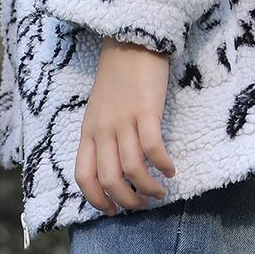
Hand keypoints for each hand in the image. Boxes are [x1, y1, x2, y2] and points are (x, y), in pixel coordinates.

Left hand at [75, 37, 175, 214]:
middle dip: (127, 201)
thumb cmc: (117, 81)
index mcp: (87, 133)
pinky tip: (170, 170)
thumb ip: (101, 142)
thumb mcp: (98, 113)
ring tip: (159, 193)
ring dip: (148, 188)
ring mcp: (123, 121)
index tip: (112, 211)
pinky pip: (152, 148)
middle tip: (141, 205)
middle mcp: (102, 130)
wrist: (131, 42)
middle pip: (109, 180)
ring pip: (132, 169)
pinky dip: (162, 165)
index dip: (96, 200)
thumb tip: (114, 175)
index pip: (83, 177)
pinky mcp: (146, 111)